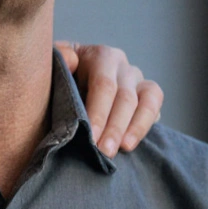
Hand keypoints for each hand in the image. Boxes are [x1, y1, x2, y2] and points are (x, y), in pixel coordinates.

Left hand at [55, 42, 162, 157]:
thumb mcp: (53, 66)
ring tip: (123, 149)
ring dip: (135, 128)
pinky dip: (145, 126)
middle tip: (104, 152)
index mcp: (100, 56)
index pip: (104, 85)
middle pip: (125, 97)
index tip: (90, 137)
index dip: (98, 113)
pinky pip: (154, 109)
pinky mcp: (149, 97)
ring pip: (146, 101)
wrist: (68, 83)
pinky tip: (131, 144)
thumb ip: (58, 60)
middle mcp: (122, 67)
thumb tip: (71, 60)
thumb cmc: (58, 78)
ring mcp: (138, 81)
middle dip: (114, 127)